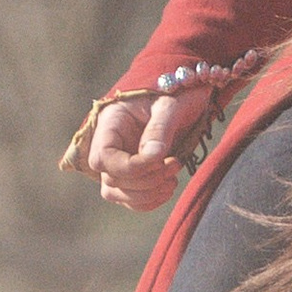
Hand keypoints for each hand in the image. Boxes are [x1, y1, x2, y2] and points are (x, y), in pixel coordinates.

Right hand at [87, 89, 213, 211]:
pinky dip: (149, 201)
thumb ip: (160, 129)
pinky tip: (168, 187)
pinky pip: (129, 198)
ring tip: (173, 178)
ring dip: (146, 194)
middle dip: (145, 181)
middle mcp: (107, 144)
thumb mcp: (171, 105)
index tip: (160, 159)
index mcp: (110, 122)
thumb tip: (153, 156)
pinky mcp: (130, 174)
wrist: (187, 91)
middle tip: (174, 164)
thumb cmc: (177, 92)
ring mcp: (117, 161)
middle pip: (110, 179)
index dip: (130, 168)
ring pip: (116, 193)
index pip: (103, 158)